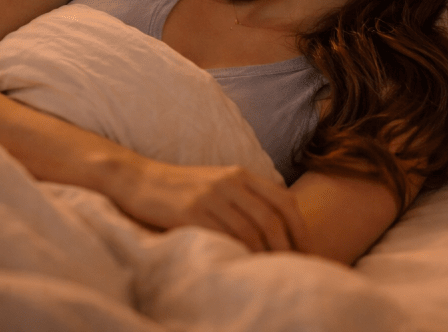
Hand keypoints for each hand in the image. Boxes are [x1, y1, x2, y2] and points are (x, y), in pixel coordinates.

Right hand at [111, 161, 310, 253]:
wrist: (139, 179)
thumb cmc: (182, 187)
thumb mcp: (218, 182)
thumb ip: (246, 197)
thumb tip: (278, 227)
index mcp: (240, 174)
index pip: (284, 199)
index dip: (300, 227)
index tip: (308, 250)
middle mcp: (229, 182)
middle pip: (272, 218)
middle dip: (289, 247)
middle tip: (296, 269)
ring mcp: (210, 197)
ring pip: (250, 230)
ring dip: (265, 255)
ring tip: (272, 273)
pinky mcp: (190, 213)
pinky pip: (223, 236)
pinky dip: (238, 253)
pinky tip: (243, 266)